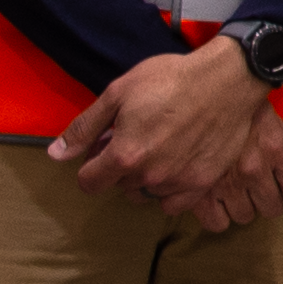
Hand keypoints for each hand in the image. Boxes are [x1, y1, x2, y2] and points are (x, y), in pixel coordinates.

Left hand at [57, 40, 282, 227]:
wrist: (226, 81)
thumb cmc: (170, 79)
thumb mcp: (119, 93)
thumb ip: (85, 127)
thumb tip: (56, 155)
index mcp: (124, 155)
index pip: (89, 182)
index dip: (90, 165)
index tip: (103, 148)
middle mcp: (149, 177)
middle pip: (118, 186)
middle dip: (119, 166)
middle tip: (136, 138)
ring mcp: (177, 183)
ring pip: (145, 194)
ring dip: (144, 179)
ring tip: (158, 149)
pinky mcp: (202, 184)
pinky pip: (173, 203)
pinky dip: (169, 191)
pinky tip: (175, 167)